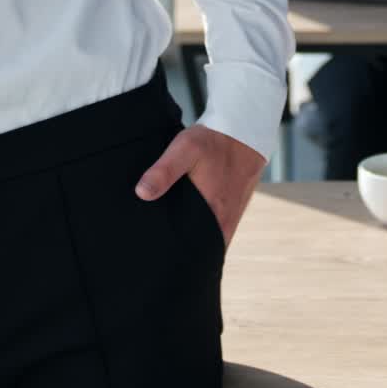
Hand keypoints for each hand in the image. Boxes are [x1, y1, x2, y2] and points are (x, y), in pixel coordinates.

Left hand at [134, 124, 266, 246]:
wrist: (244, 130)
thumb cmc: (214, 140)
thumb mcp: (185, 148)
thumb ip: (164, 171)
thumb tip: (142, 193)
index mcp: (213, 216)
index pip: (193, 253)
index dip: (175, 258)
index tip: (156, 257)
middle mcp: (224, 224)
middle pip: (200, 251)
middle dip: (181, 253)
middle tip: (158, 251)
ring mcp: (231, 219)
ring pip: (207, 241)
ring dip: (192, 242)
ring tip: (169, 239)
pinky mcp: (233, 211)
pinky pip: (215, 230)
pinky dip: (202, 230)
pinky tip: (188, 221)